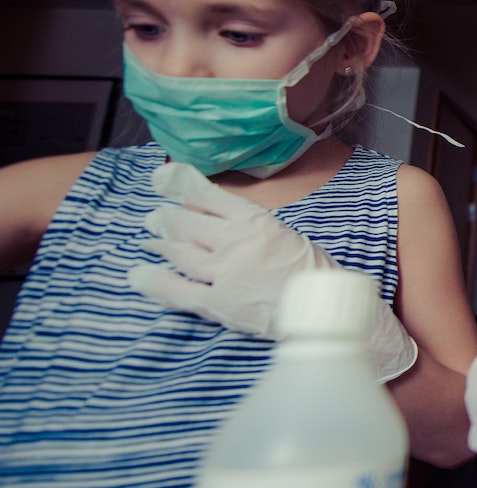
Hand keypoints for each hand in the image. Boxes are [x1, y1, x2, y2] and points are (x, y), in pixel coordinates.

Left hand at [127, 161, 417, 381]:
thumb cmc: (313, 273)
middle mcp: (236, 242)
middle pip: (188, 225)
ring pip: (180, 254)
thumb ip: (251, 228)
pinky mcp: (218, 303)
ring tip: (151, 239)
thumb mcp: (285, 235)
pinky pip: (177, 291)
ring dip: (161, 244)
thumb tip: (220, 223)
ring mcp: (224, 273)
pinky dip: (155, 283)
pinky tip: (139, 275)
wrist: (325, 310)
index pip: (210, 196)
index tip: (162, 177)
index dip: (182, 184)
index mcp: (257, 222)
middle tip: (155, 218)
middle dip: (167, 219)